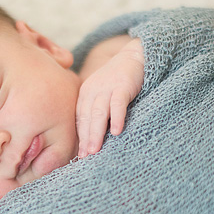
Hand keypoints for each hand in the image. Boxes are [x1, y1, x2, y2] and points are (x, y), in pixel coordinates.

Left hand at [76, 38, 144, 157]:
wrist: (133, 56)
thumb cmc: (118, 80)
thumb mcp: (102, 94)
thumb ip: (96, 112)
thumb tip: (92, 139)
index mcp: (85, 94)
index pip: (80, 119)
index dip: (80, 138)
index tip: (80, 155)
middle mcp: (93, 91)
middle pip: (87, 118)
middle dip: (85, 139)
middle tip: (84, 157)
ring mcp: (107, 87)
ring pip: (99, 113)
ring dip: (96, 132)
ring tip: (95, 149)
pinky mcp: (122, 85)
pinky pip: (118, 103)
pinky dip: (116, 117)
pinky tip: (116, 131)